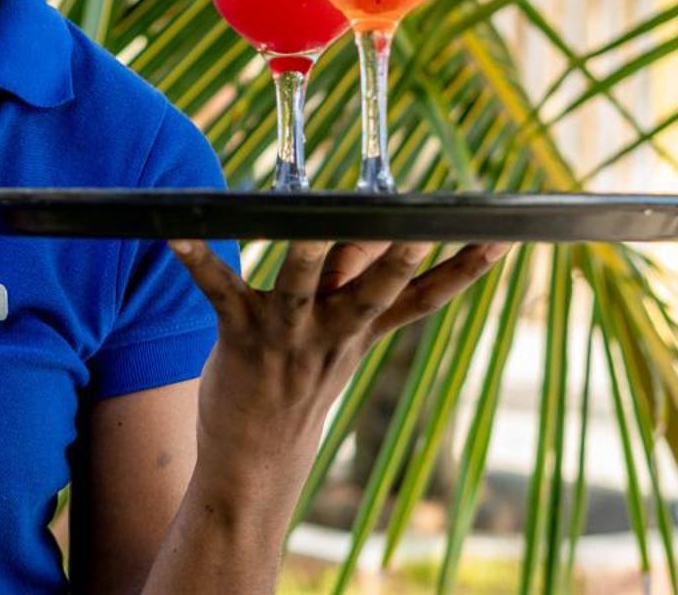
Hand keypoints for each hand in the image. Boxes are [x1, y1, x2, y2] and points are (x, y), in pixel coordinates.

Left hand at [168, 238, 507, 494]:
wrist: (255, 460)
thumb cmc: (298, 385)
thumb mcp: (341, 343)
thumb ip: (361, 290)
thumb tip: (380, 231)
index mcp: (362, 330)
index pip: (424, 298)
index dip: (463, 271)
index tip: (500, 238)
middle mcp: (332, 331)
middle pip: (374, 288)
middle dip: (397, 257)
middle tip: (419, 227)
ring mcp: (287, 333)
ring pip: (300, 281)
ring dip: (306, 248)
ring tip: (311, 217)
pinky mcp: (240, 333)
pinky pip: (219, 288)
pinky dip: (198, 258)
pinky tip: (178, 232)